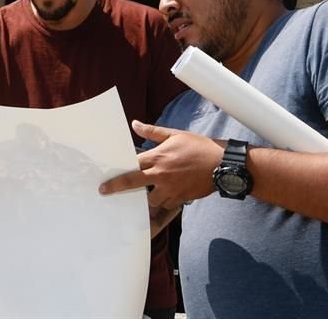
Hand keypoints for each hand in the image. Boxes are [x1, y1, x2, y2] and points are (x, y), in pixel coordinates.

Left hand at [99, 120, 223, 208]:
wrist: (222, 164)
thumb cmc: (199, 147)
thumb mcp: (174, 134)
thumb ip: (152, 132)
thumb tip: (134, 124)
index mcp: (158, 158)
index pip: (131, 166)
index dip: (118, 171)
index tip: (106, 177)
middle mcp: (161, 175)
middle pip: (133, 184)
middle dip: (117, 188)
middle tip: (105, 192)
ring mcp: (171, 189)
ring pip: (151, 199)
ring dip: (148, 196)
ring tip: (149, 191)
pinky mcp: (181, 198)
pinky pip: (167, 204)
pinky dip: (165, 201)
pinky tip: (166, 194)